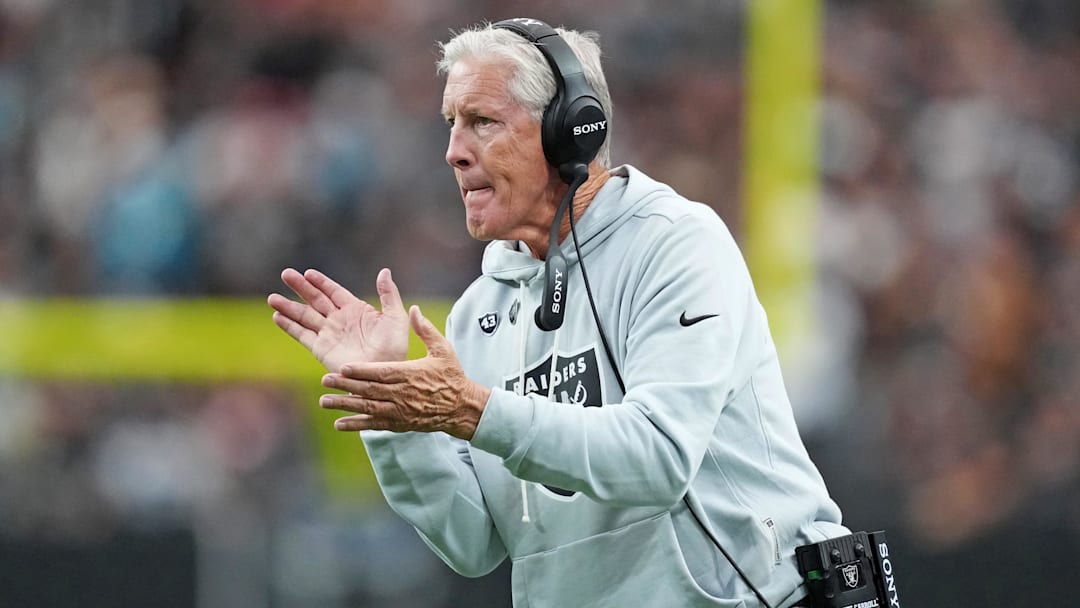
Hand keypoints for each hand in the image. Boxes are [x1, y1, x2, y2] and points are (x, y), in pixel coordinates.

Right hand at [268, 267, 408, 371]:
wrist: (383, 374)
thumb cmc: (395, 348)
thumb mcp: (395, 317)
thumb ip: (388, 294)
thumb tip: (384, 271)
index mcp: (356, 310)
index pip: (334, 291)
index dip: (320, 282)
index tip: (308, 273)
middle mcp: (339, 320)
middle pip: (315, 300)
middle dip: (300, 287)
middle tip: (286, 274)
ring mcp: (328, 334)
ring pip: (304, 316)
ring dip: (289, 307)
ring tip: (272, 298)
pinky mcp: (321, 349)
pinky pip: (302, 335)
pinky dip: (289, 326)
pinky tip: (277, 317)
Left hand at [318, 306, 490, 439]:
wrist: (462, 407)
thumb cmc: (452, 376)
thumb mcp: (443, 349)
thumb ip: (426, 330)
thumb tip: (413, 309)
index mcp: (410, 374)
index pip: (381, 372)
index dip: (361, 371)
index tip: (343, 367)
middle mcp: (402, 394)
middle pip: (369, 390)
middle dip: (345, 386)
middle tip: (325, 381)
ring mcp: (400, 411)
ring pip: (368, 408)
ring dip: (345, 405)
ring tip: (325, 401)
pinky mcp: (400, 424)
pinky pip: (375, 425)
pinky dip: (357, 424)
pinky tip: (340, 424)